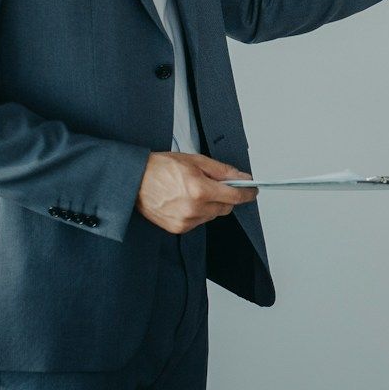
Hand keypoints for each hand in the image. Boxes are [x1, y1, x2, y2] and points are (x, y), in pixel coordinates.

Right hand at [136, 152, 253, 234]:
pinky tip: (185, 201)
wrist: (135, 180)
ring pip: (212, 215)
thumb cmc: (161, 167)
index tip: (253, 191)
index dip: (247, 193)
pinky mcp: (178, 228)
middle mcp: (194, 209)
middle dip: (226, 196)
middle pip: (225, 208)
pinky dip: (198, 212)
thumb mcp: (195, 161)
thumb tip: (241, 177)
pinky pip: (199, 222)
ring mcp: (186, 221)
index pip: (234, 196)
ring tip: (194, 191)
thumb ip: (222, 170)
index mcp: (200, 190)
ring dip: (211, 205)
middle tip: (215, 184)